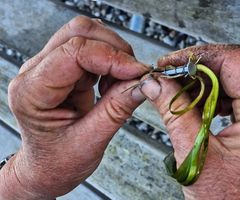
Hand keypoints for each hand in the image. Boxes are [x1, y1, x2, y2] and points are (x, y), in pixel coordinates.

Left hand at [0, 16, 146, 198]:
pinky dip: (109, 61)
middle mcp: (35, 73)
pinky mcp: (63, 70)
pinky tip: (112, 81)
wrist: (46, 167)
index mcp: (32, 92)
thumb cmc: (58, 162)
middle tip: (134, 73)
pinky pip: (90, 50)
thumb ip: (118, 109)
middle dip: (114, 48)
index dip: (111, 57)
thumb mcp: (91, 141)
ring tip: (121, 81)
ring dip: (113, 53)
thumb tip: (143, 84)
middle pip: (78, 33)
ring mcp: (49, 68)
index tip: (138, 71)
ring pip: (86, 36)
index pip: (73, 52)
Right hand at [140, 44, 239, 198]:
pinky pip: (231, 95)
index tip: (170, 62)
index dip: (196, 57)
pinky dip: (208, 96)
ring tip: (177, 94)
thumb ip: (174, 114)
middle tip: (167, 78)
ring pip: (228, 80)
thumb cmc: (229, 198)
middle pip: (230, 68)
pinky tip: (193, 106)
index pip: (232, 62)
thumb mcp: (196, 153)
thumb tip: (155, 85)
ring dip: (199, 84)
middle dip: (193, 71)